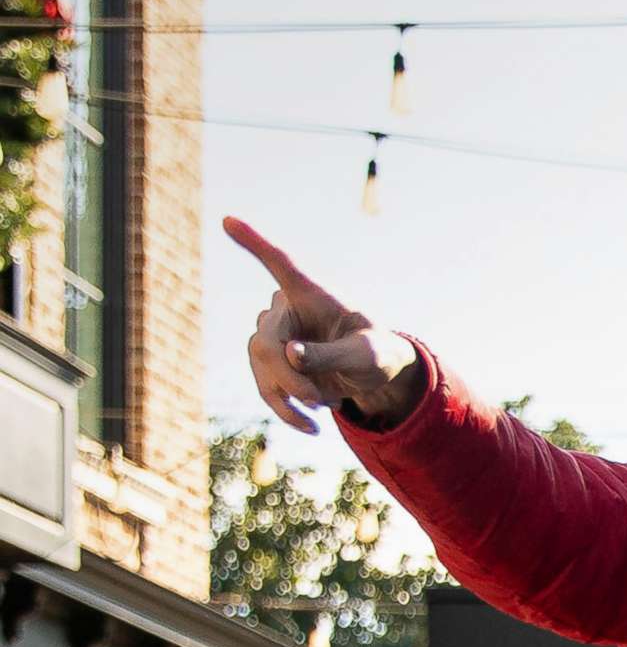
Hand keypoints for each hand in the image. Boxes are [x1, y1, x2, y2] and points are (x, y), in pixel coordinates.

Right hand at [225, 216, 424, 433]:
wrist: (376, 376)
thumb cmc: (378, 353)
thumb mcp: (364, 356)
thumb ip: (330, 354)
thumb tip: (290, 354)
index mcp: (312, 294)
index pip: (280, 263)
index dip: (254, 242)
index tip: (228, 219)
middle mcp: (286, 309)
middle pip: (266, 341)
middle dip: (290, 377)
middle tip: (321, 401)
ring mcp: (275, 335)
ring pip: (261, 366)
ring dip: (290, 396)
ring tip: (328, 408)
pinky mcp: (272, 363)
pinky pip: (266, 388)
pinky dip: (285, 410)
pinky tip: (311, 427)